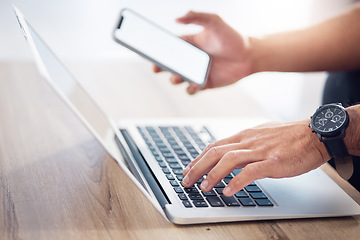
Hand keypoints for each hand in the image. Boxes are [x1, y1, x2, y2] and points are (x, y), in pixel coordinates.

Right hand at [153, 11, 253, 94]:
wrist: (250, 56)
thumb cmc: (233, 37)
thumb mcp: (215, 21)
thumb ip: (196, 17)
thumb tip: (176, 18)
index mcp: (190, 43)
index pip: (170, 46)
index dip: (158, 50)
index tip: (150, 51)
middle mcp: (191, 59)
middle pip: (170, 64)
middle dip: (160, 67)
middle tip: (156, 68)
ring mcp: (197, 72)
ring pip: (178, 78)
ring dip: (174, 79)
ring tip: (178, 76)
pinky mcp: (205, 84)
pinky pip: (192, 89)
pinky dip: (190, 89)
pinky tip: (194, 85)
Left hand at [182, 120, 329, 195]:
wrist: (315, 133)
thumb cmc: (290, 135)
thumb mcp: (262, 134)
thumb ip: (246, 144)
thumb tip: (231, 154)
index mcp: (244, 135)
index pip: (215, 146)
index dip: (198, 158)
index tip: (188, 169)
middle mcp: (249, 141)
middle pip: (216, 152)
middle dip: (198, 167)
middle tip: (187, 180)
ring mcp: (261, 150)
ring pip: (229, 160)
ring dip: (213, 174)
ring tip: (204, 187)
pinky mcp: (274, 161)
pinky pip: (251, 172)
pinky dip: (237, 181)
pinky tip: (228, 191)